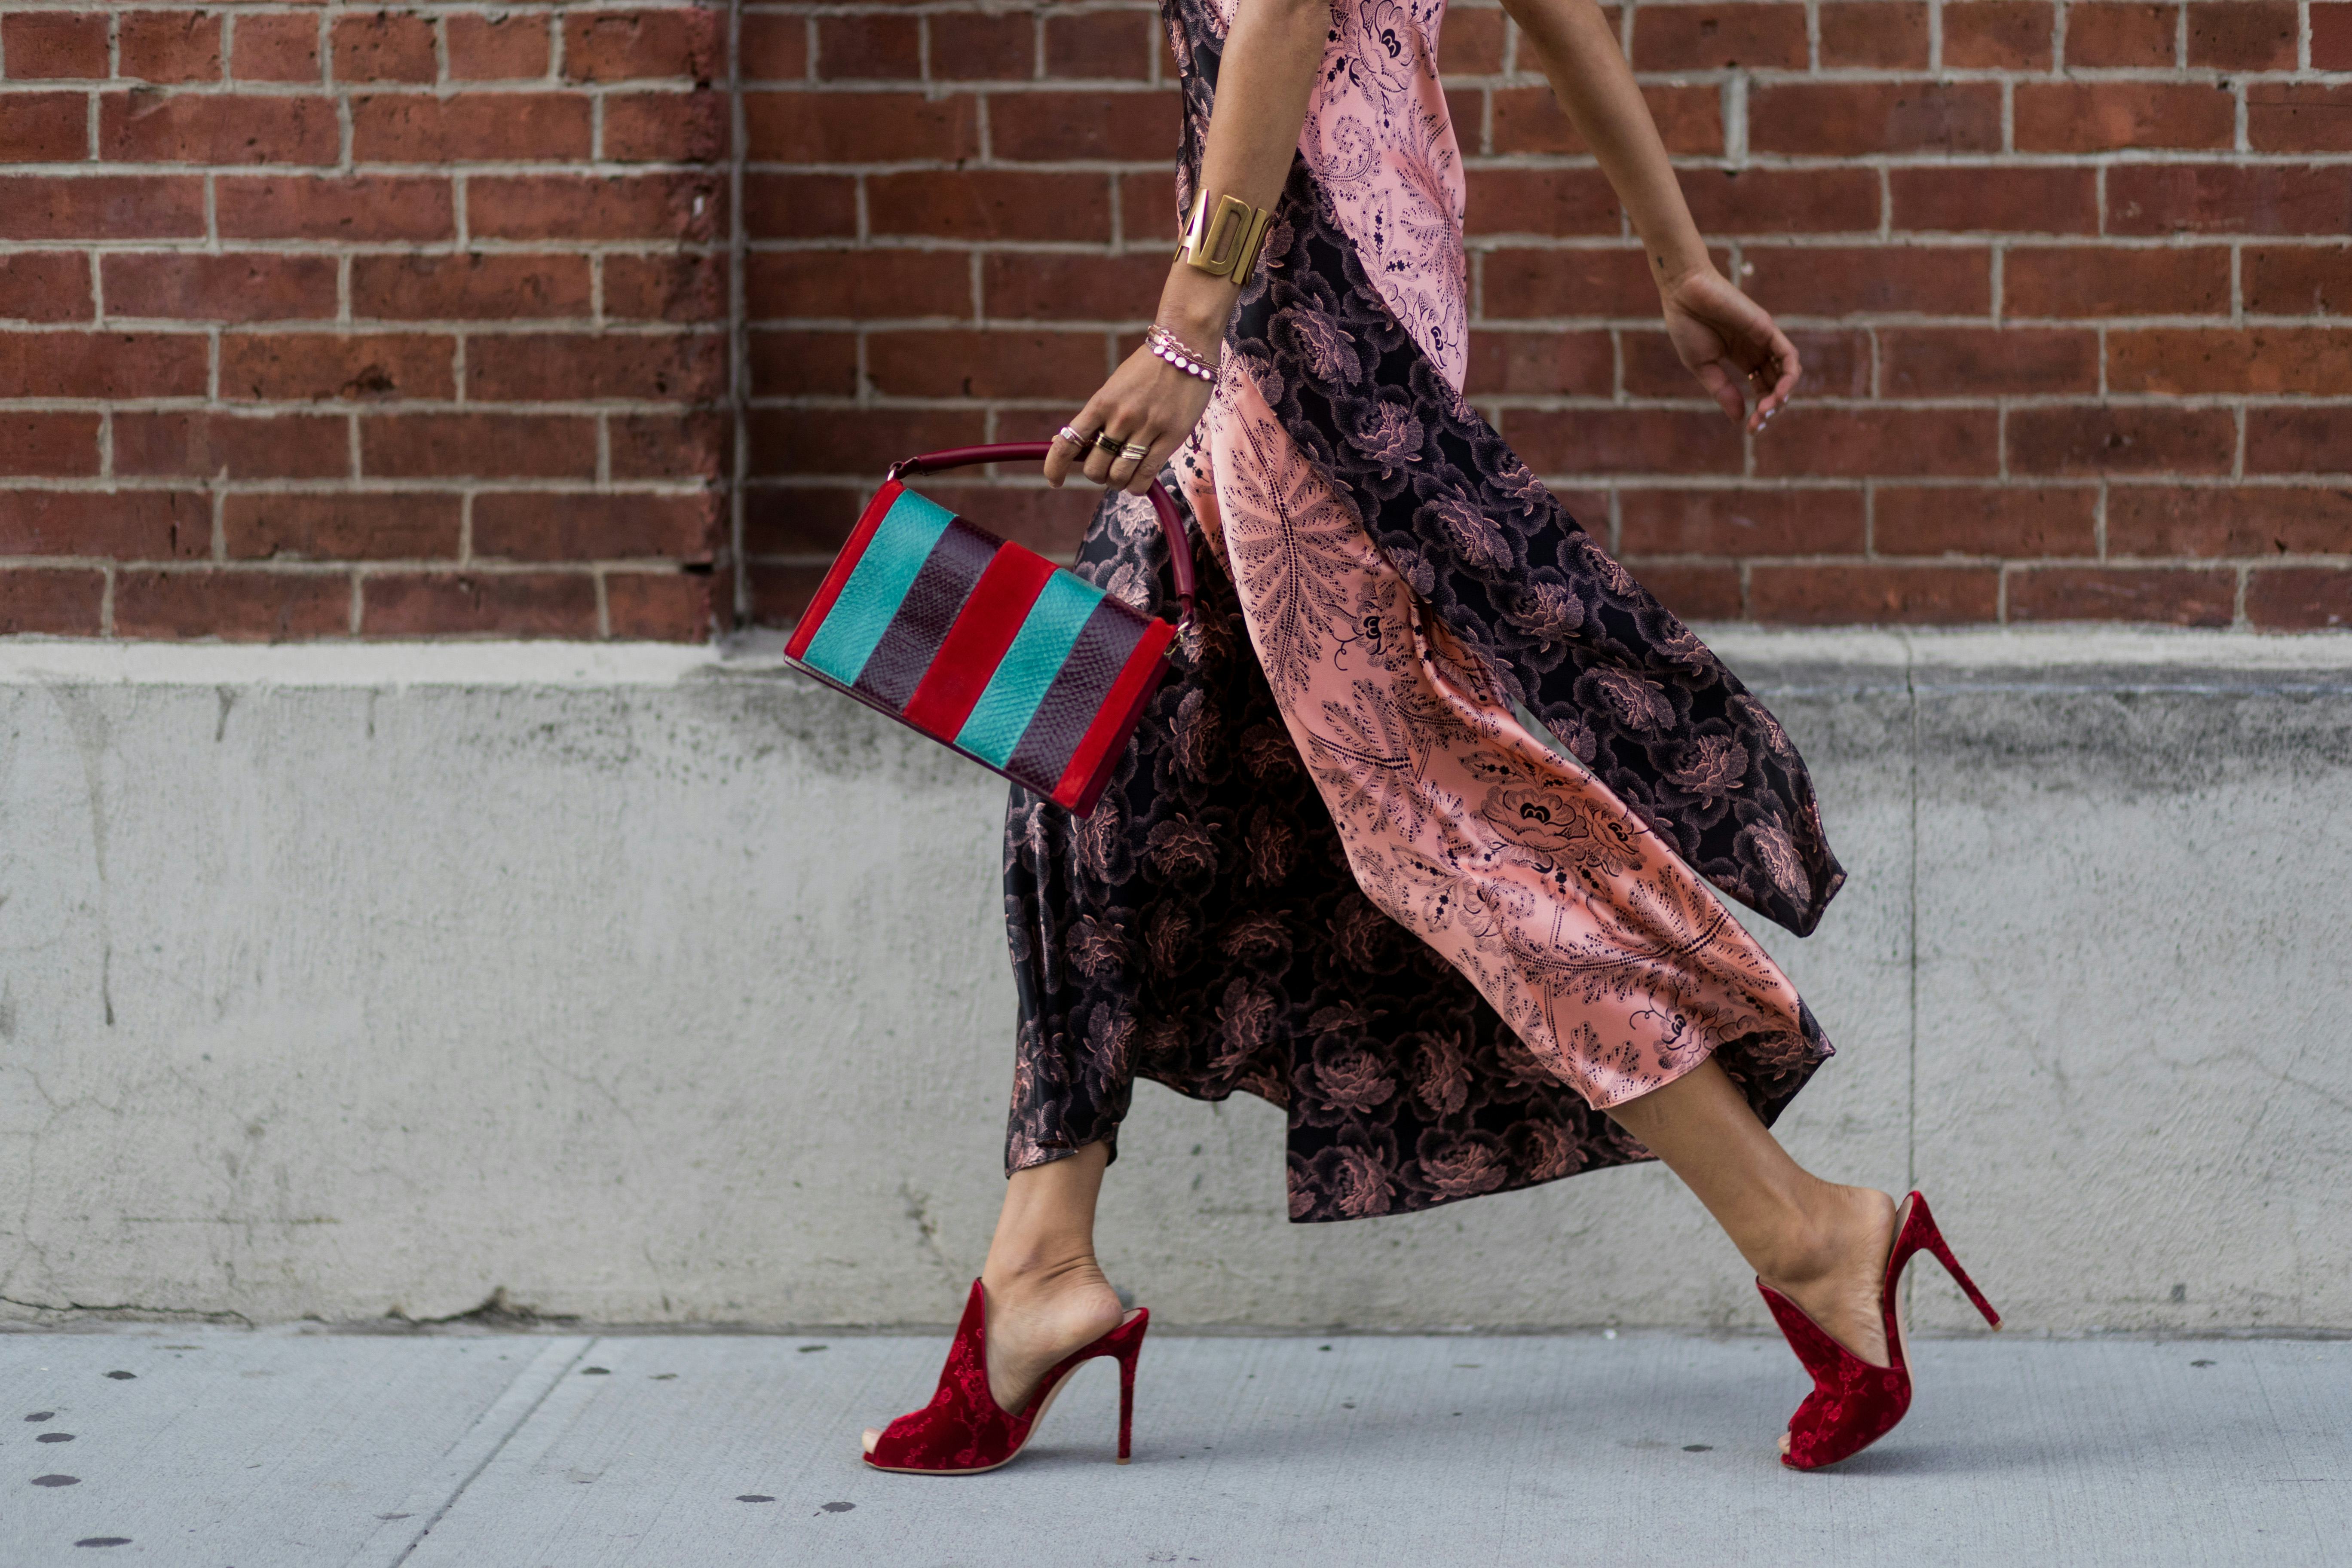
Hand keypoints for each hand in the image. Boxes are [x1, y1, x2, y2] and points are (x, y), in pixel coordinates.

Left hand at [1043, 334, 1216, 495]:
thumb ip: (1095, 417)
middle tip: (1106, 468)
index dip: (1055, 467)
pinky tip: (1137, 482)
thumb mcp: (1114, 388)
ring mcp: (1146, 428)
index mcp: (1101, 402)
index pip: (1068, 443)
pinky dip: (1137, 486)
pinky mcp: (1171, 437)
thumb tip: (1064, 442)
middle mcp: (1120, 417)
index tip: (1054, 481)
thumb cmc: (1146, 369)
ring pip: (1119, 476)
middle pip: (1094, 468)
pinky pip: (1146, 476)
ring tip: (1124, 475)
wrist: (1185, 347)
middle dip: (1096, 475)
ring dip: (1117, 483)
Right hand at [1662, 268, 1800, 433]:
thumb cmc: (1687, 325)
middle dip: (1772, 408)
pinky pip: (1789, 355)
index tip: (1751, 429)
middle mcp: (1758, 350)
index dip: (1761, 411)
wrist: (1683, 294)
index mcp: (1743, 358)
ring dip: (1783, 395)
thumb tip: (1740, 419)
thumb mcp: (1703, 367)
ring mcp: (1765, 339)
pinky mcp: (1767, 328)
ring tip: (1768, 409)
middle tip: (1759, 422)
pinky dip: (1789, 375)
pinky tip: (1779, 392)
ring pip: (1788, 372)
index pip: (1762, 389)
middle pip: (1777, 384)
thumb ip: (1723, 391)